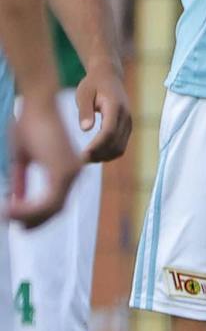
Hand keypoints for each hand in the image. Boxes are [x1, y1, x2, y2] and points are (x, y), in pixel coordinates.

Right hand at [10, 88, 80, 227]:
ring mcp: (71, 173)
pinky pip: (48, 201)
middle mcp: (74, 174)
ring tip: (7, 214)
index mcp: (67, 171)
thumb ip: (21, 179)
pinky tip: (11, 207)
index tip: (19, 221)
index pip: (55, 203)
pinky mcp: (64, 171)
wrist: (38, 105)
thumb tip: (15, 198)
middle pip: (55, 210)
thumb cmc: (28, 126)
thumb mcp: (22, 158)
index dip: (36, 214)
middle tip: (14, 225)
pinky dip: (29, 208)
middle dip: (34, 220)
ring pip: (51, 208)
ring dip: (28, 215)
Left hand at [75, 63, 132, 162]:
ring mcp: (128, 123)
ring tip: (87, 158)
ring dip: (105, 156)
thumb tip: (85, 129)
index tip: (82, 154)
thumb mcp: (83, 94)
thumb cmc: (93, 84)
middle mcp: (126, 117)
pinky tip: (95, 154)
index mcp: (115, 107)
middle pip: (116, 143)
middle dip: (99, 154)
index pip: (109, 131)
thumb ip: (85, 111)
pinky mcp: (127, 128)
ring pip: (120, 148)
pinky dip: (109, 153)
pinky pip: (121, 146)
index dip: (97, 145)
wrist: (109, 76)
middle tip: (80, 160)